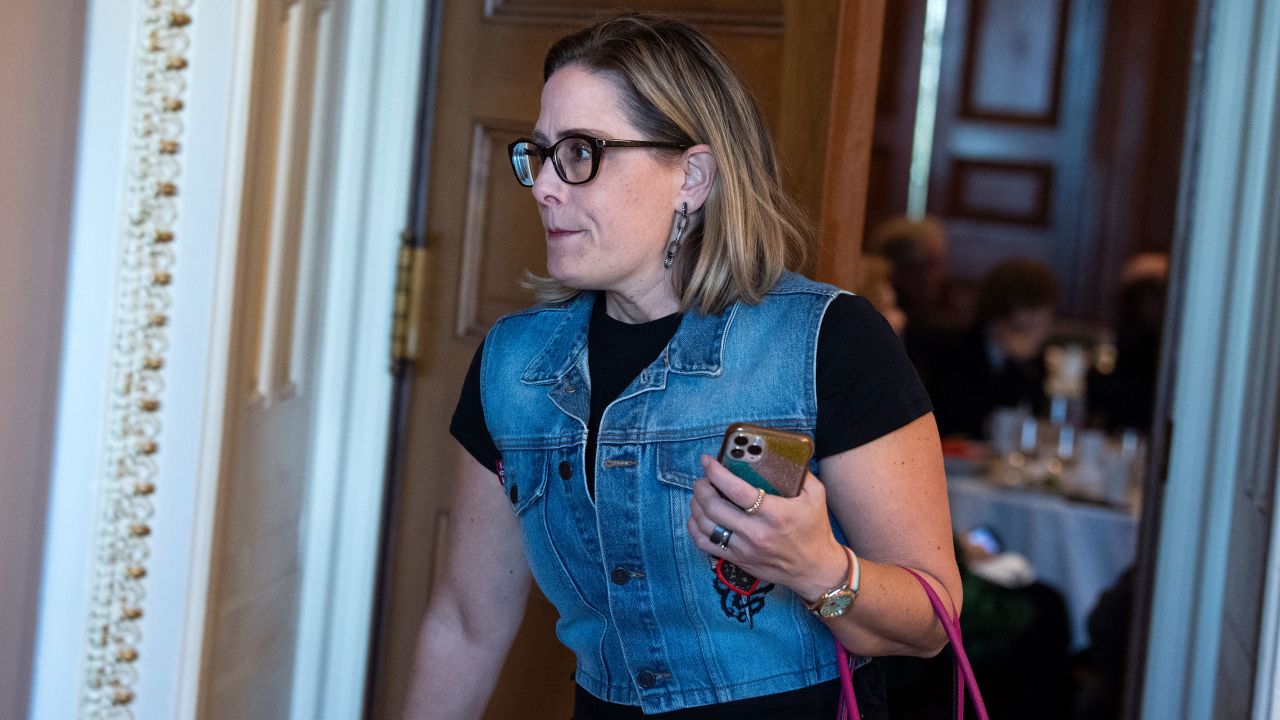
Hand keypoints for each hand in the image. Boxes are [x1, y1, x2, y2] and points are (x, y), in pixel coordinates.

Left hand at [686, 454, 847, 601]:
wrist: (815, 569)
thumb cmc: (815, 529)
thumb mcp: (816, 495)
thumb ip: (800, 472)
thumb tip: (780, 453)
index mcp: (774, 513)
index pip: (736, 490)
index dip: (716, 473)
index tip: (707, 461)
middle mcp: (756, 532)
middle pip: (714, 507)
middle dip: (701, 487)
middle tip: (703, 478)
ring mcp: (744, 548)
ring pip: (705, 525)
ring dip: (696, 505)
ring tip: (700, 494)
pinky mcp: (737, 560)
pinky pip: (705, 544)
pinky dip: (695, 528)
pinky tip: (698, 516)